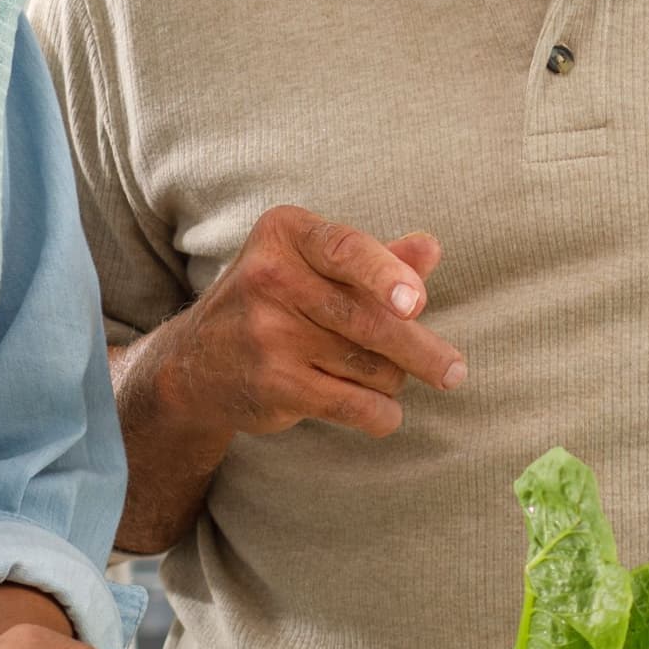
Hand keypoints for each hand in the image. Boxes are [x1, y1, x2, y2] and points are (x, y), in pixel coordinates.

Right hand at [132, 206, 463, 451]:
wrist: (194, 363)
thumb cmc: (275, 302)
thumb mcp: (312, 264)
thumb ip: (376, 256)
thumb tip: (430, 248)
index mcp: (286, 234)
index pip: (346, 249)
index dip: (385, 274)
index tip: (416, 303)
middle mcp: (271, 279)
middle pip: (369, 319)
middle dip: (420, 350)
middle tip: (454, 371)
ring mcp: (269, 335)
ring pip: (369, 364)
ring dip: (393, 379)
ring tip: (389, 378)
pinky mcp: (274, 384)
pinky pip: (353, 404)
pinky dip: (380, 414)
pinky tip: (384, 414)